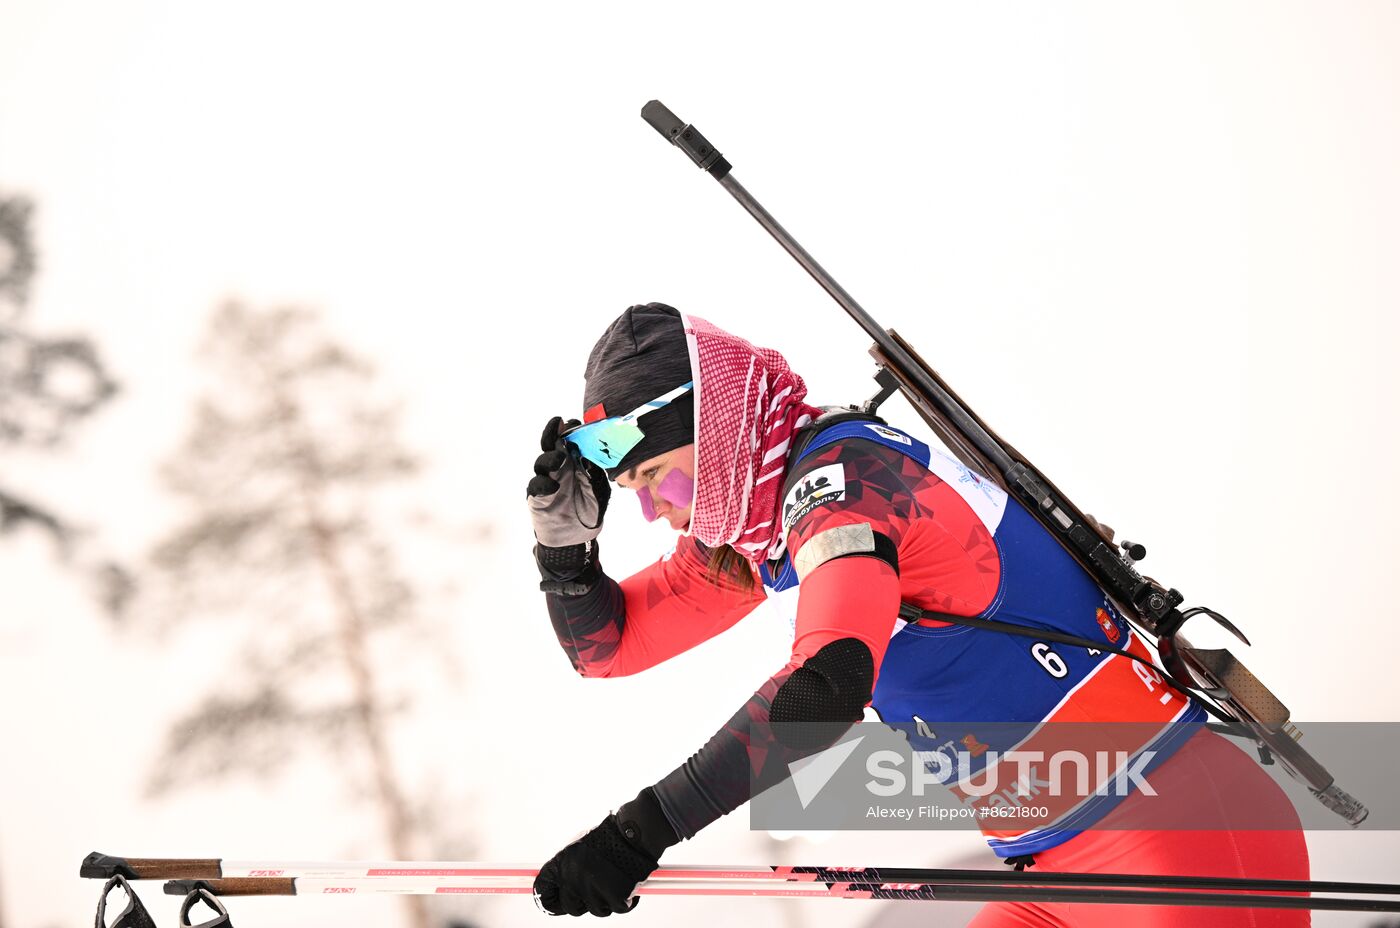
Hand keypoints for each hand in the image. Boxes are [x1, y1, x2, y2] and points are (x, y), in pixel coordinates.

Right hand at [528, 416, 610, 547]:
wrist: (575, 539)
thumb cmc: (589, 512)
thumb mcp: (599, 492)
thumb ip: (594, 474)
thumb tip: (586, 457)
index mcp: (575, 463)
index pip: (570, 440)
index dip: (570, 430)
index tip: (573, 422)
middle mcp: (560, 468)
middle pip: (551, 445)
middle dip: (553, 433)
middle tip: (557, 425)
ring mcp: (547, 480)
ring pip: (542, 462)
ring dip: (550, 458)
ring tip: (559, 459)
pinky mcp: (537, 496)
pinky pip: (536, 485)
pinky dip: (543, 484)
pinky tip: (553, 487)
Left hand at [533, 814, 657, 916]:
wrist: (634, 831)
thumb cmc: (610, 836)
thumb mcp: (580, 845)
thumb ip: (569, 867)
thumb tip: (564, 886)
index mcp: (562, 863)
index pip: (544, 890)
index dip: (548, 901)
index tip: (554, 905)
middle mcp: (573, 878)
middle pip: (570, 906)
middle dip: (583, 902)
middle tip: (597, 891)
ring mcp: (592, 889)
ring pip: (597, 909)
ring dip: (607, 900)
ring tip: (616, 880)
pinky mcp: (614, 896)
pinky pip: (618, 908)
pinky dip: (626, 900)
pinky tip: (629, 885)